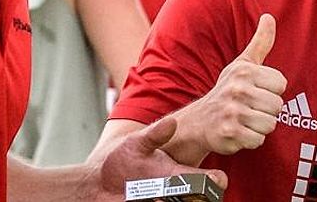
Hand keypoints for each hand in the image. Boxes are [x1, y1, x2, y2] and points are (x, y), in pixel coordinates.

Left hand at [91, 115, 227, 200]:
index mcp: (175, 174)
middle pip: (197, 199)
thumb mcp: (137, 143)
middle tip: (170, 192)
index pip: (203, 179)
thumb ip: (155, 135)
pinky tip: (139, 199)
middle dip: (197, 198)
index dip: (214, 180)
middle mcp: (172, 193)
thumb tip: (172, 122)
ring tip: (154, 197)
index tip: (217, 180)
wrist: (99, 181)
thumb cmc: (123, 159)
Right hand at [197, 14, 287, 154]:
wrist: (198, 121)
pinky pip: (258, 140)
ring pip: (270, 124)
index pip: (281, 84)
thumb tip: (269, 16)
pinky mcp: (229, 132)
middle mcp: (237, 88)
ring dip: (260, 126)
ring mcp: (232, 111)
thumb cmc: (228, 90)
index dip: (271, 91)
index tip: (256, 91)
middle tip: (250, 108)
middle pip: (278, 106)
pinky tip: (239, 132)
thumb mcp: (243, 64)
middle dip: (267, 111)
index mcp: (244, 70)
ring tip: (245, 120)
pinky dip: (251, 139)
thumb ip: (260, 42)